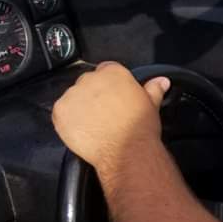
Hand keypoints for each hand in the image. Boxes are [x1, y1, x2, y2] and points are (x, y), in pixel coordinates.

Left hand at [52, 63, 170, 178]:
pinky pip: (61, 113)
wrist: (126, 151)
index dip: (110, 86)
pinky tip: (83, 131)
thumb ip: (153, 88)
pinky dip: (68, 122)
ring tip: (94, 126)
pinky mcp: (60, 112)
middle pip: (87, 83)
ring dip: (80, 109)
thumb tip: (162, 81)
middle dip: (93, 97)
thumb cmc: (140, 128)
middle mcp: (91, 79)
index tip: (113, 98)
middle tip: (104, 115)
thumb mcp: (151, 104)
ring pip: (73, 98)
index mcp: (113, 73)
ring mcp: (73, 95)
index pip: (106, 70)